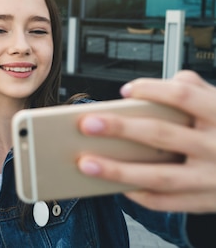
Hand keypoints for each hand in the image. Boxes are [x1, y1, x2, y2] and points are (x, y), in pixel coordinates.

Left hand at [77, 70, 215, 212]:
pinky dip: (140, 195)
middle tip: (87, 124)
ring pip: (159, 176)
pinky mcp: (208, 202)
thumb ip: (195, 89)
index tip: (125, 91)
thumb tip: (153, 86)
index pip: (183, 95)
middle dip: (120, 129)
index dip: (152, 90)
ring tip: (86, 163)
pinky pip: (168, 202)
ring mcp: (213, 178)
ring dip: (118, 171)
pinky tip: (117, 186)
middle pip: (162, 135)